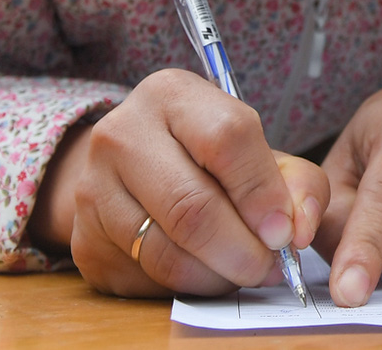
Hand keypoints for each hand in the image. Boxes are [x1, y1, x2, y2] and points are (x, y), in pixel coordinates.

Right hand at [30, 69, 328, 296]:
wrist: (133, 170)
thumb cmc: (209, 158)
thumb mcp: (260, 151)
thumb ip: (297, 183)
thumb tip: (297, 230)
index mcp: (171, 94)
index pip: (226, 138)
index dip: (261, 192)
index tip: (284, 232)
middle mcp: (121, 134)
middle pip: (191, 206)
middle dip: (242, 249)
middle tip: (270, 266)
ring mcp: (93, 189)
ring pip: (166, 253)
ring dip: (217, 275)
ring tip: (242, 270)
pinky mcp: (84, 241)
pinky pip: (144, 279)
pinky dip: (186, 287)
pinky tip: (205, 272)